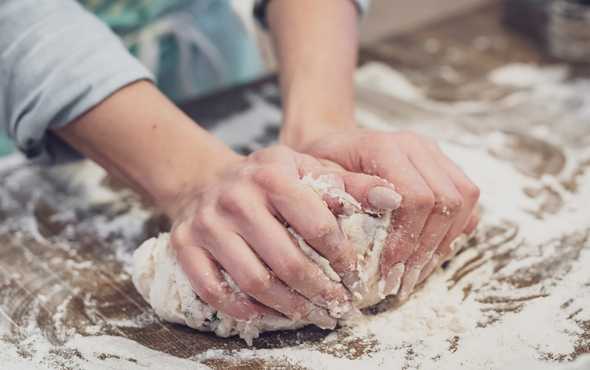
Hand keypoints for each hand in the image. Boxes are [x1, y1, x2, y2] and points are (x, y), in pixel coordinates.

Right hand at [168, 145, 400, 326]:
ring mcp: (208, 224)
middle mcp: (236, 197)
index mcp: (272, 174)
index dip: (342, 258)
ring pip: (254, 282)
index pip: (318, 225)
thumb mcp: (307, 169)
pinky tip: (270, 315)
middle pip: (287, 261)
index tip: (356, 277)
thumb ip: (350, 184)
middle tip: (340, 307)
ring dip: (289, 308)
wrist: (206, 180)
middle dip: (320, 292)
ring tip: (313, 315)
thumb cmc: (267, 179)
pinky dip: (246, 311)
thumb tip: (393, 198)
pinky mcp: (185, 246)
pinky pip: (216, 292)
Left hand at [291, 129, 480, 299]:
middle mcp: (416, 146)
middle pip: (446, 201)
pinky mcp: (444, 166)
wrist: (334, 146)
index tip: (387, 270)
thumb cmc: (322, 166)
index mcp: (385, 146)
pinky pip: (467, 201)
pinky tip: (428, 255)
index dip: (406, 239)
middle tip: (403, 281)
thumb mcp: (320, 178)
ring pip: (464, 200)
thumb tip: (386, 203)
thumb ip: (349, 189)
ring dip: (443, 244)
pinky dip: (454, 231)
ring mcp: (434, 154)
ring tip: (416, 274)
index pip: (416, 197)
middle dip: (426, 249)